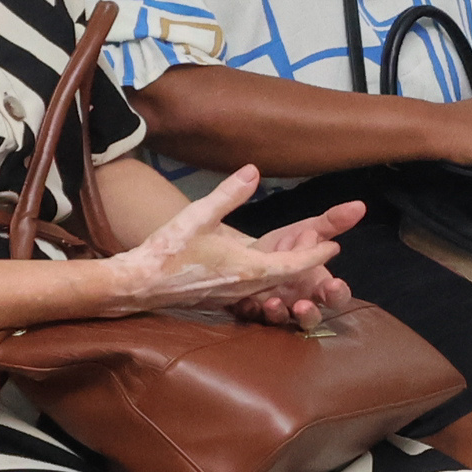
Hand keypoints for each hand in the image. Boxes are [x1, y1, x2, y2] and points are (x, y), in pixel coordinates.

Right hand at [104, 165, 355, 320]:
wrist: (136, 284)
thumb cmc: (167, 250)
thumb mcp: (198, 214)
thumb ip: (228, 194)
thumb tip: (253, 170)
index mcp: (249, 269)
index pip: (295, 263)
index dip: (316, 254)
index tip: (335, 245)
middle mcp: (246, 288)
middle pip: (287, 277)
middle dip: (307, 265)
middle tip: (323, 250)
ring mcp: (233, 298)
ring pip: (271, 288)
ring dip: (288, 275)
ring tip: (299, 261)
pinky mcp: (219, 301)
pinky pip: (252, 294)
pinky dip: (266, 284)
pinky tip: (263, 276)